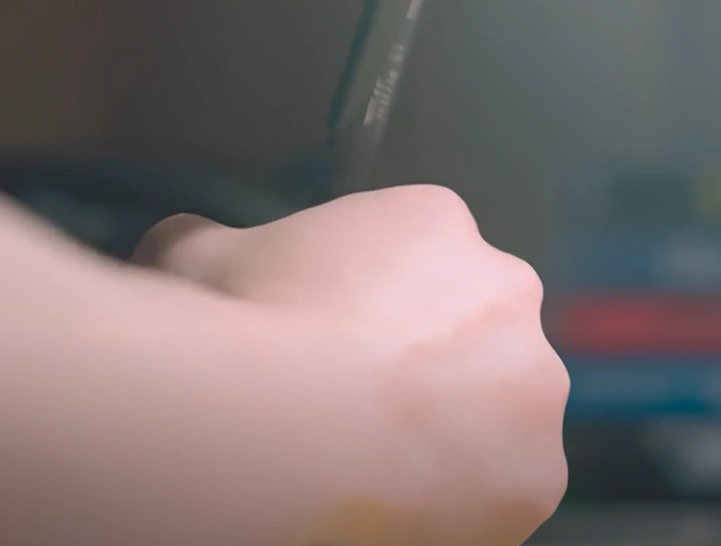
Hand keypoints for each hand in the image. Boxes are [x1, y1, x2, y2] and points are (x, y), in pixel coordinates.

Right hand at [135, 185, 569, 545]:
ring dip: (446, 428)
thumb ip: (209, 240)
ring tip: (365, 457)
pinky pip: (496, 486)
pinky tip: (388, 496)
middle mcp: (505, 294)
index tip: (325, 333)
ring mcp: (531, 389)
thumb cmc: (243, 331)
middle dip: (420, 359)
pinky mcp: (537, 478)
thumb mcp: (200, 255)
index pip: (412, 252)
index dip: (362, 297)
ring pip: (493, 410)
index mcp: (434, 225)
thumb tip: (183, 241)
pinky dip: (452, 494)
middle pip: (466, 327)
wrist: (273, 432)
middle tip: (349, 398)